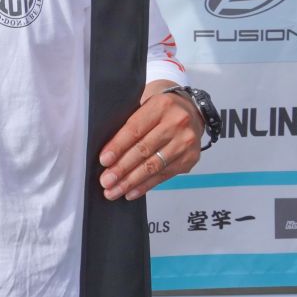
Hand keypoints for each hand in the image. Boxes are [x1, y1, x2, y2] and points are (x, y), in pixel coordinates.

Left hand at [97, 84, 204, 200]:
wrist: (192, 112)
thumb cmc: (163, 110)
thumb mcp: (145, 105)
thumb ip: (130, 123)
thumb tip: (108, 151)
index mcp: (161, 106)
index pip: (135, 130)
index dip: (118, 147)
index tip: (104, 161)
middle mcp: (176, 124)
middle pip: (143, 150)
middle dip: (122, 169)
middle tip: (106, 181)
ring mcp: (184, 143)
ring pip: (153, 166)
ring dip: (131, 181)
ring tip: (115, 190)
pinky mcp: (189, 160)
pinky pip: (163, 176)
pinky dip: (145, 185)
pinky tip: (132, 191)